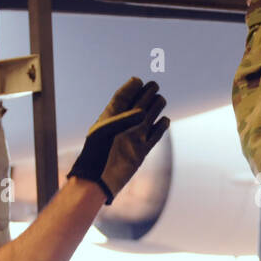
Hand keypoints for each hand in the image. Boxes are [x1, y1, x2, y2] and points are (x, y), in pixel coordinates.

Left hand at [67, 77, 168, 200]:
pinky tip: (164, 120)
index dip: (130, 88)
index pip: (122, 98)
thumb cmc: (96, 154)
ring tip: (160, 99)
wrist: (99, 179)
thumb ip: (123, 120)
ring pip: (149, 118)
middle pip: (138, 104)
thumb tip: (143, 112)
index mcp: (110, 118)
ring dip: (155, 107)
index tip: (138, 80)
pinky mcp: (142, 150)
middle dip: (146, 94)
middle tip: (154, 86)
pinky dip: (161, 127)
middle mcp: (123, 126)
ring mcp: (134, 137)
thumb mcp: (105, 132)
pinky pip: (155, 135)